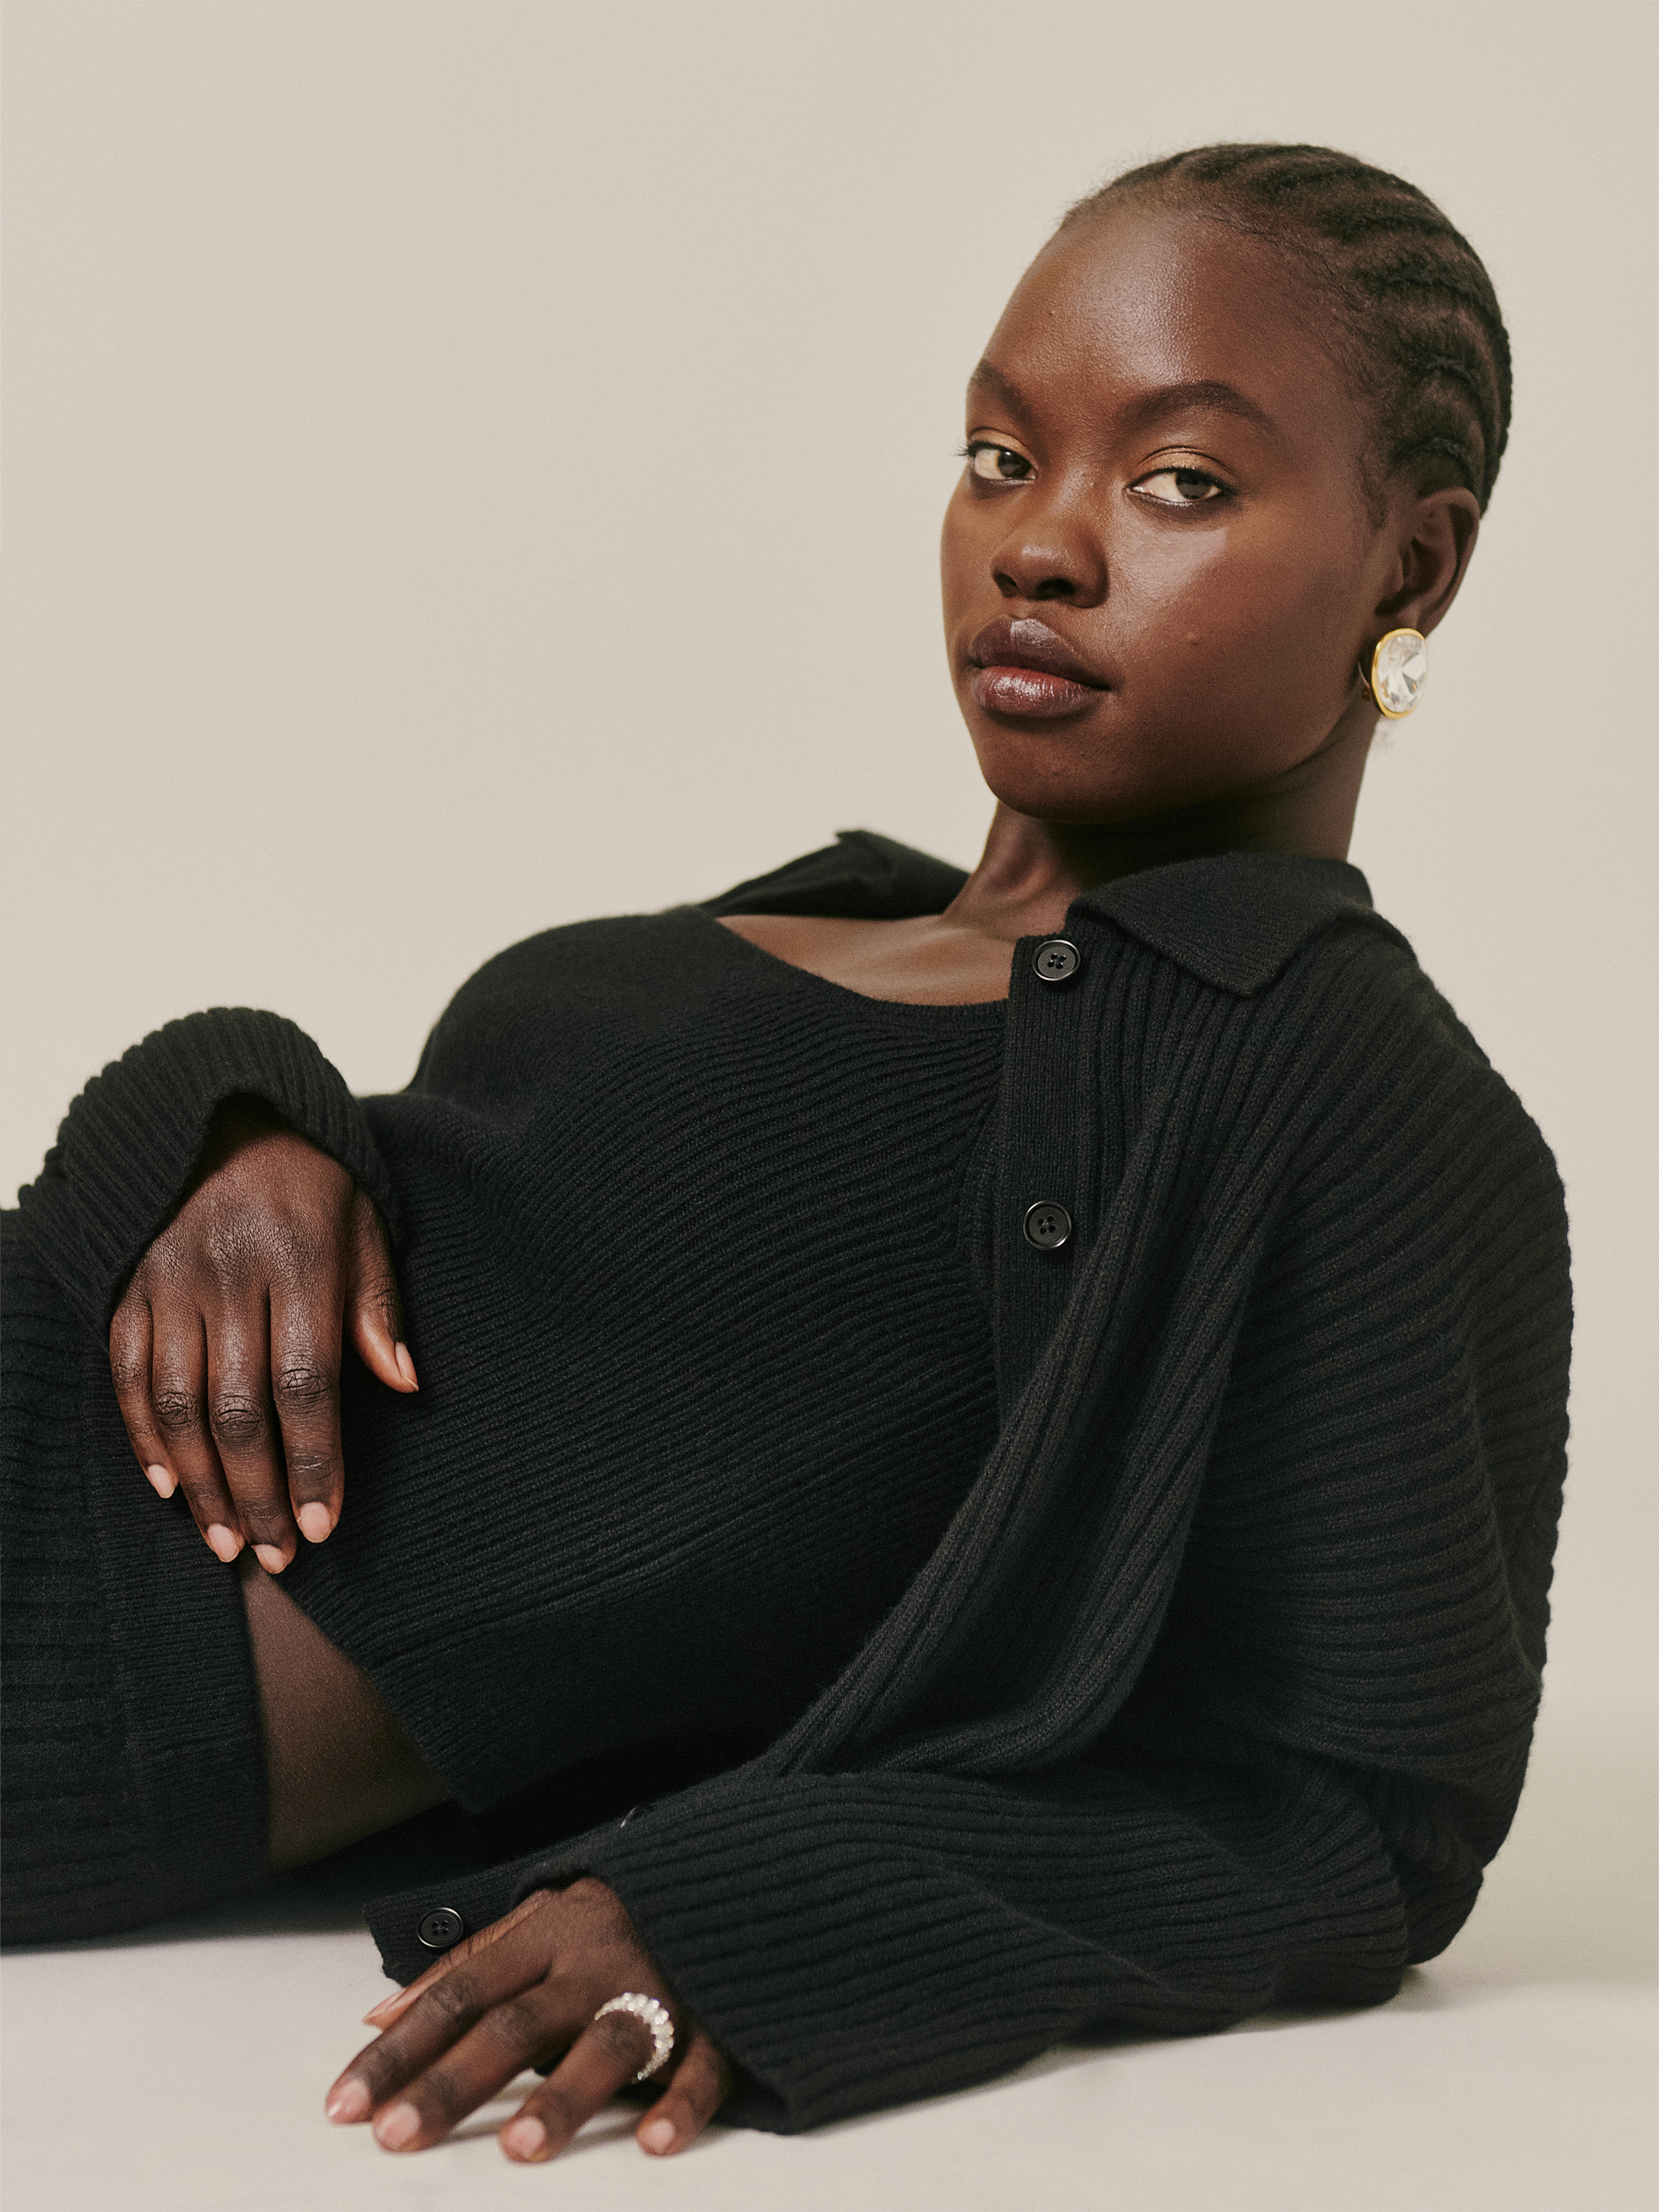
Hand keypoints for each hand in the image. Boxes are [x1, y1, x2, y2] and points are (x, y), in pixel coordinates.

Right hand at [108, 1095, 415, 1571]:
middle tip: (280, 1556)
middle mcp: (227, 1275)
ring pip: (178, 1404)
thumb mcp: (365, 1224)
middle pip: (240, 1409)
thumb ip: (378, 1307)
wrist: (222, 1115)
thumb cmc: (311, 1183)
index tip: (325, 1524)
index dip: (315, 1462)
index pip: (308, 1385)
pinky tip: (168, 1486)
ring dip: (202, 1484)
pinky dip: (142, 1436)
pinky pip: (127, 1372)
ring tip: (228, 1541)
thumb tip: (406, 1387)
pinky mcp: (128, 1285)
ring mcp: (169, 1281)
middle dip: (261, 1494)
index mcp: (299, 1261)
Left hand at [327, 1881, 731, 2162]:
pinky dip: (682, 2102)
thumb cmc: (622, 1909)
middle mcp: (596, 1960)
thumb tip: (376, 2013)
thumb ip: (465, 1960)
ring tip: (519, 2147)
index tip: (346, 2102)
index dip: (402, 2047)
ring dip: (563, 2095)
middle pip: (517, 2023)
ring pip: (606, 2042)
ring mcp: (661, 1987)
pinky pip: (705, 2063)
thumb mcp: (542, 1916)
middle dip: (454, 2082)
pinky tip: (654, 2142)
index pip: (461, 1992)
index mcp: (550, 1931)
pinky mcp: (721, 2018)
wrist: (738, 1871)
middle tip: (397, 2136)